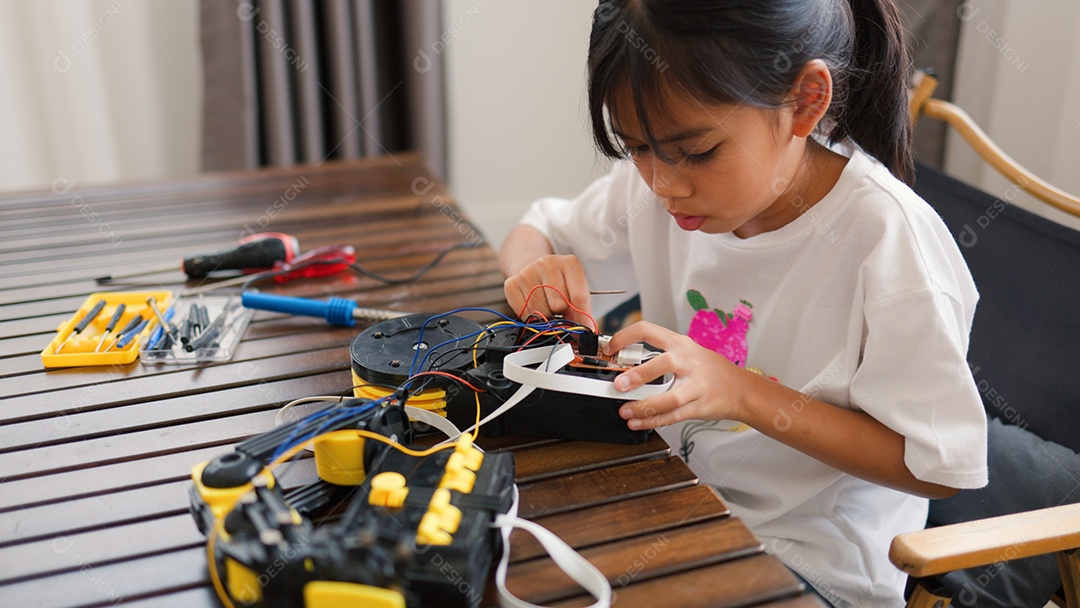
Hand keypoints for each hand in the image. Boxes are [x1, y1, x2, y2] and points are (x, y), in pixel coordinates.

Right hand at [503, 254, 592, 325]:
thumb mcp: (573, 289)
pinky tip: (532, 305)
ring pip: (541, 311)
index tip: (581, 330)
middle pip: (559, 304)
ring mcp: (528, 272)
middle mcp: (547, 263)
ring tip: (545, 305)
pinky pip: (524, 313)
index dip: (580, 318)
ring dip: (544, 315)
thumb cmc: (558, 284)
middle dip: (560, 313)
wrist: (532, 269)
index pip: (579, 297)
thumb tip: (586, 330)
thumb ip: (580, 309)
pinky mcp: (512, 283)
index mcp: (569, 263)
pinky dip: (529, 316)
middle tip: (558, 308)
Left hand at [604, 321, 746, 429]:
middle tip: (618, 384)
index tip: (609, 349)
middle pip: (663, 364)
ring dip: (644, 406)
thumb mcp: (686, 352)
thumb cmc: (709, 370)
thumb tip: (623, 366)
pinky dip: (653, 421)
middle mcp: (688, 361)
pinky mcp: (699, 406)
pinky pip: (674, 415)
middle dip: (638, 375)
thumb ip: (658, 356)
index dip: (624, 338)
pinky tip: (638, 423)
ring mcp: (696, 385)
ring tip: (625, 411)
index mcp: (680, 343)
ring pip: (669, 397)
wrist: (741, 389)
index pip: (648, 330)